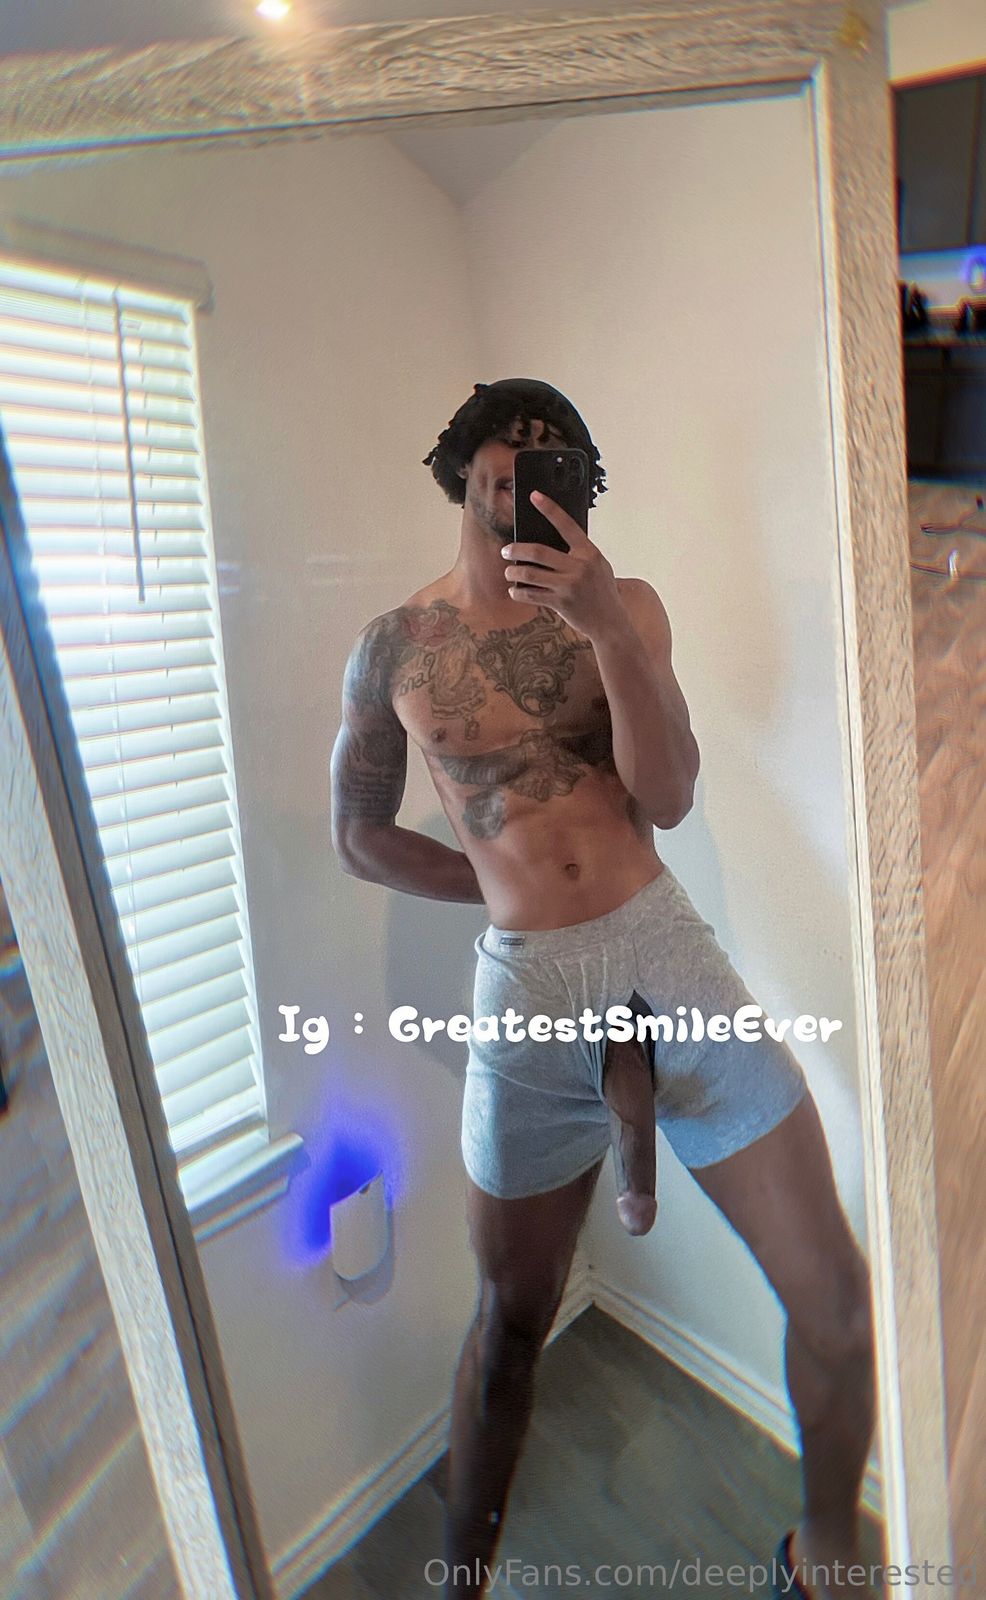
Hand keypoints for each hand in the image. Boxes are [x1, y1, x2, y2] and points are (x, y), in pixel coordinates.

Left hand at [501, 492, 623, 640]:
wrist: (611, 622)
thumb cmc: (602, 592)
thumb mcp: (599, 566)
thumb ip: (579, 554)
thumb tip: (551, 542)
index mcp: (589, 552)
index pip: (566, 525)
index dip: (549, 509)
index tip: (534, 496)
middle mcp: (579, 567)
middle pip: (538, 552)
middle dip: (516, 550)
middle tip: (506, 550)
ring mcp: (569, 586)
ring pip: (529, 574)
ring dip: (513, 573)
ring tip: (509, 572)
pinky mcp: (561, 603)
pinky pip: (531, 595)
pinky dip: (518, 592)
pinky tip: (515, 591)